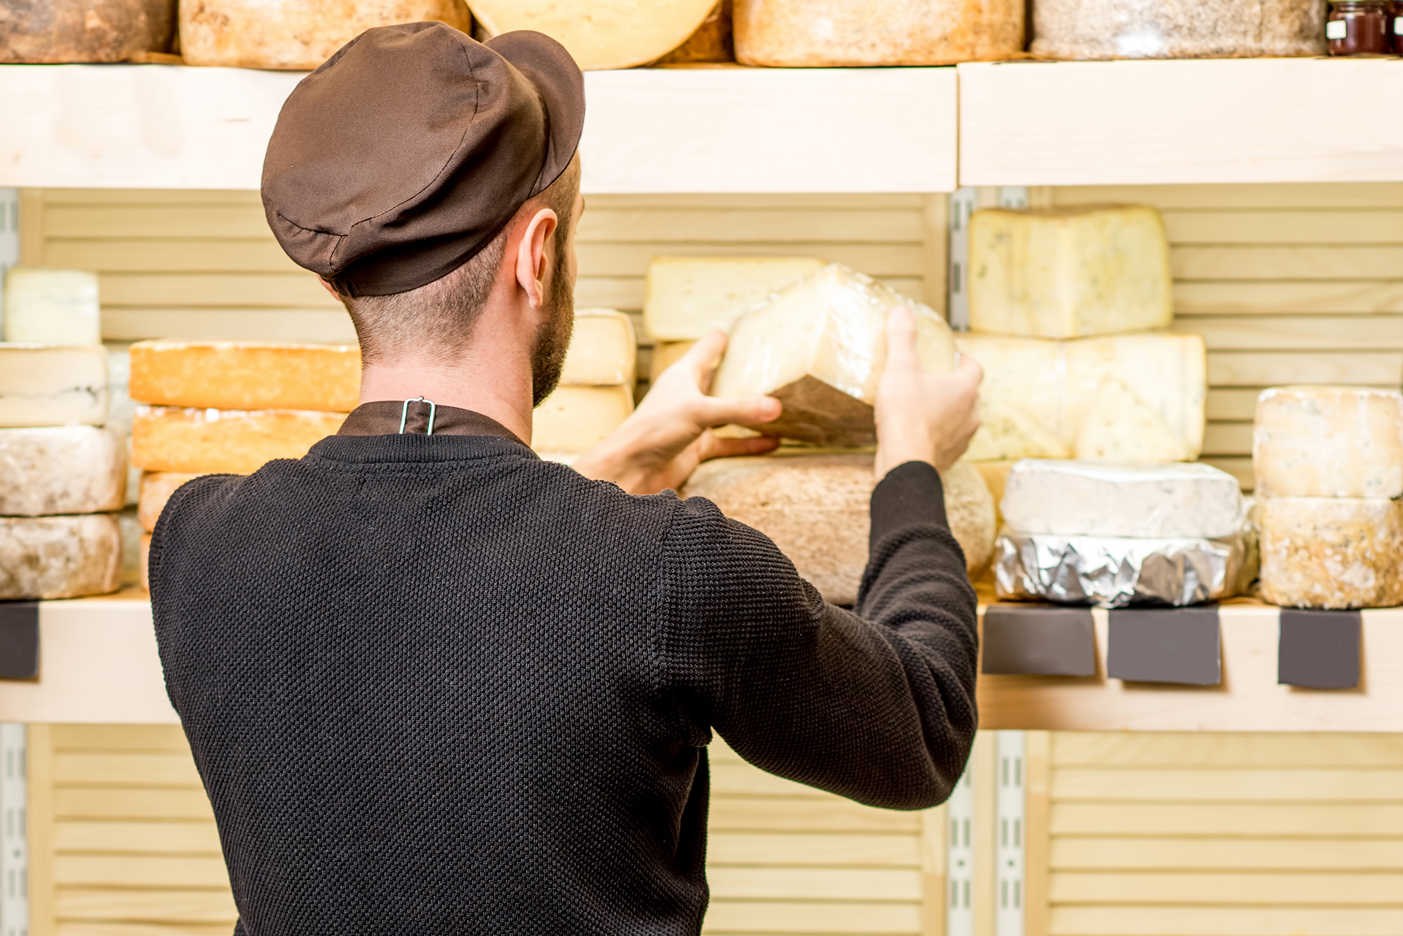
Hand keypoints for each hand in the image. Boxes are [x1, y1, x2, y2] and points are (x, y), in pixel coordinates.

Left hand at [572, 330, 781, 494]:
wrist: (630, 470)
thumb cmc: (652, 431)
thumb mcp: (699, 411)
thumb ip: (738, 409)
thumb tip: (775, 406)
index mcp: (682, 376)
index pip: (705, 351)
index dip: (720, 340)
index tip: (736, 330)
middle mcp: (688, 397)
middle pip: (717, 380)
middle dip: (738, 374)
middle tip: (764, 364)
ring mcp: (693, 423)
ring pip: (726, 413)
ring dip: (747, 411)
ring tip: (776, 404)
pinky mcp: (697, 447)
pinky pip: (729, 443)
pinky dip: (749, 443)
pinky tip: (772, 443)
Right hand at [873, 306, 981, 478]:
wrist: (904, 465)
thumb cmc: (906, 417)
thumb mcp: (900, 369)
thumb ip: (902, 339)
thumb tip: (900, 312)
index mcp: (964, 390)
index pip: (974, 369)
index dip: (965, 361)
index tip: (954, 358)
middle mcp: (970, 415)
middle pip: (968, 395)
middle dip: (953, 387)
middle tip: (932, 381)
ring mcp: (961, 439)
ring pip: (959, 420)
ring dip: (945, 412)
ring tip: (923, 407)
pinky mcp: (948, 458)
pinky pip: (945, 441)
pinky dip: (934, 434)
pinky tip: (915, 432)